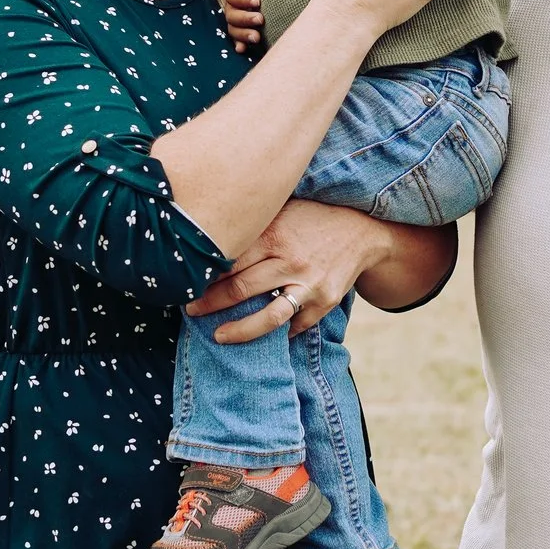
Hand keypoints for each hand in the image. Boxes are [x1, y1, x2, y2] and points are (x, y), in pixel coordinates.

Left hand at [186, 199, 400, 340]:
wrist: (362, 230)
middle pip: (239, 289)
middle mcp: (289, 261)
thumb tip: (210, 236)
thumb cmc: (312, 218)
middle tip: (191, 310)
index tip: (186, 284)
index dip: (204, 276)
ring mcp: (309, 284)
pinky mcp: (325, 301)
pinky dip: (278, 334)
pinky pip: (295, 325)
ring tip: (218, 336)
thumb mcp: (282, 211)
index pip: (229, 262)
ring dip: (239, 330)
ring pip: (267, 317)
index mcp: (274, 235)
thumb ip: (252, 225)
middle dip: (210, 303)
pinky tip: (260, 337)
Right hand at [222, 0, 262, 52]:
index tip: (258, 1)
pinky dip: (239, 45)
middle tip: (260, 19)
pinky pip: (237, 39)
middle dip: (246, 19)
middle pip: (233, 15)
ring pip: (234, 29)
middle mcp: (232, 6)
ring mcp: (236, 19)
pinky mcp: (242, 29)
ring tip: (257, 37)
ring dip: (244, 35)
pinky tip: (243, 50)